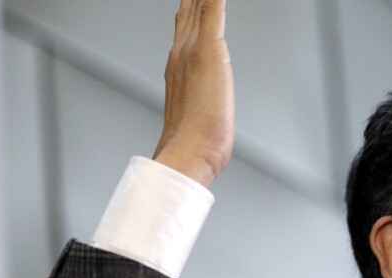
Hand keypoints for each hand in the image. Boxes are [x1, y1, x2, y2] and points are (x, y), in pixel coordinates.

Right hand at [153, 0, 234, 186]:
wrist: (189, 149)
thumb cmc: (194, 141)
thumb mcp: (193, 116)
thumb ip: (194, 105)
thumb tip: (197, 110)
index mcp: (177, 65)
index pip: (185, 26)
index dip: (190, 7)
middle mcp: (181, 52)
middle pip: (189, 10)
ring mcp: (192, 49)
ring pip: (198, 5)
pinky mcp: (209, 50)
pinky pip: (213, 11)